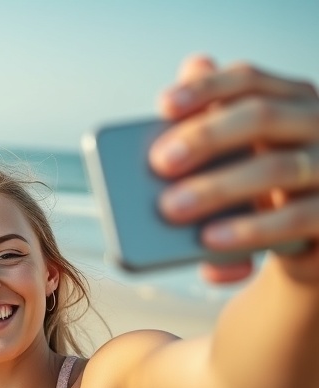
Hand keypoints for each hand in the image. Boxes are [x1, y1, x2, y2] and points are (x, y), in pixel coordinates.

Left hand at [149, 55, 318, 282]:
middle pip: (262, 116)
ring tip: (171, 208)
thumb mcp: (232, 156)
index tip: (162, 107)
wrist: (303, 243)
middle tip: (159, 163)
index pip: (247, 80)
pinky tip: (209, 240)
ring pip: (276, 168)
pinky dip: (249, 230)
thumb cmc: (257, 188)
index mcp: (289, 100)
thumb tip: (190, 70)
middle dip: (206, 136)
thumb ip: (207, 123)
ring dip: (218, 188)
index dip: (205, 89)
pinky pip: (296, 218)